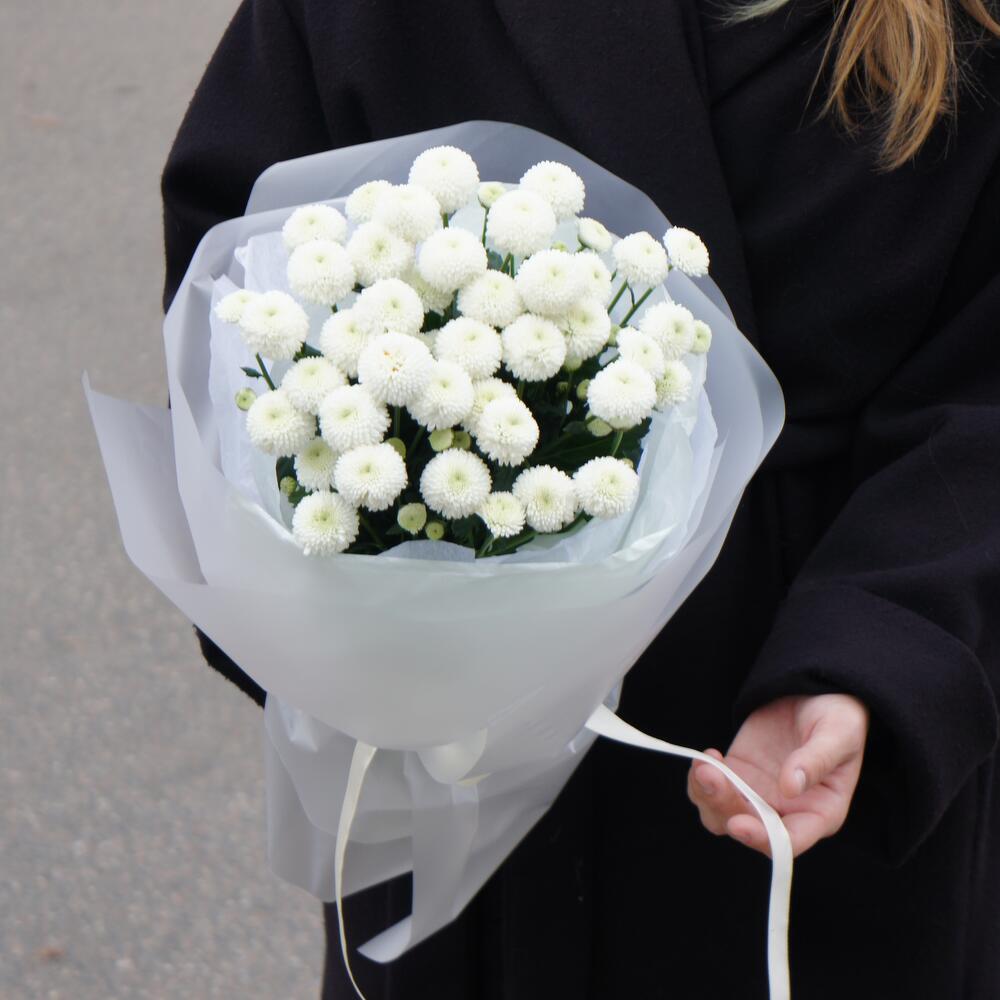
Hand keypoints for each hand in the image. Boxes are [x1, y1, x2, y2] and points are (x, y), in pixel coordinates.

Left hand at [686, 693, 868, 857]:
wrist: (814, 693)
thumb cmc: (838, 718)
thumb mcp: (838, 734)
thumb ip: (817, 760)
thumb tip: (791, 787)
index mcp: (820, 813)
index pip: (790, 841)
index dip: (763, 839)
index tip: (737, 824)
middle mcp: (787, 813)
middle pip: (748, 828)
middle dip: (725, 807)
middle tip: (711, 775)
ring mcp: (758, 795)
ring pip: (722, 815)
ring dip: (706, 796)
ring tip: (704, 765)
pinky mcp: (738, 775)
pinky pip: (711, 791)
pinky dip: (700, 780)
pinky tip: (706, 757)